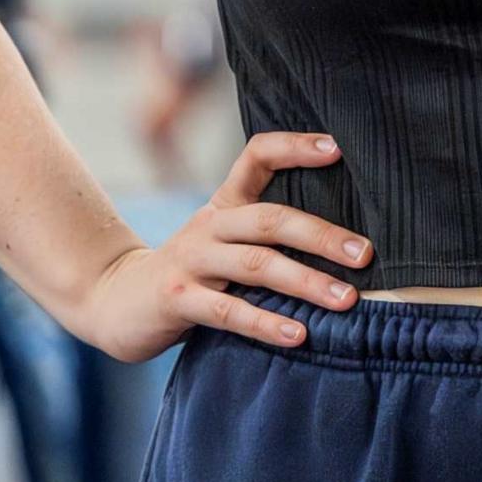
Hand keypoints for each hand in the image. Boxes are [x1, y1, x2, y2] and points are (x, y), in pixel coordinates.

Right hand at [70, 130, 373, 363]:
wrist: (115, 301)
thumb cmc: (190, 272)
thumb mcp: (223, 242)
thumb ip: (267, 237)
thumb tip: (346, 245)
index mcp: (225, 204)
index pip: (257, 156)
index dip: (295, 147)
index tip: (338, 149)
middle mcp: (210, 224)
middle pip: (271, 218)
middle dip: (322, 235)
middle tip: (365, 253)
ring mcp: (192, 260)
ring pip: (256, 264)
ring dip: (306, 281)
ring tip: (346, 299)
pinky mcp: (177, 298)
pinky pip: (228, 311)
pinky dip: (265, 323)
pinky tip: (298, 335)